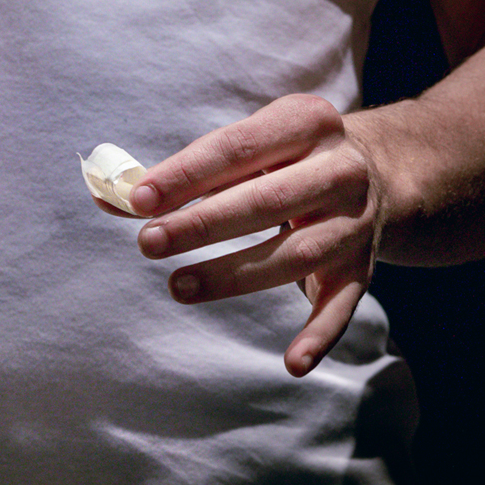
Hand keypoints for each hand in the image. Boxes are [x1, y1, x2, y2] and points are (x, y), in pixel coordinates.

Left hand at [127, 95, 381, 376]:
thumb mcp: (241, 149)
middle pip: (267, 201)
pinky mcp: (362, 266)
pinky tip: (292, 363)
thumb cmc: (281, 158)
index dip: (185, 175)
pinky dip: (320, 334)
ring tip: (177, 287)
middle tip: (149, 242)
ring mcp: (355, 220)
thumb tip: (106, 195)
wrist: (378, 168)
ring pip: (297, 254)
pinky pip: (343, 304)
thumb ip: (176, 176)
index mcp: (305, 121)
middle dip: (202, 224)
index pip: (236, 147)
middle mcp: (340, 168)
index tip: (138, 200)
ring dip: (234, 275)